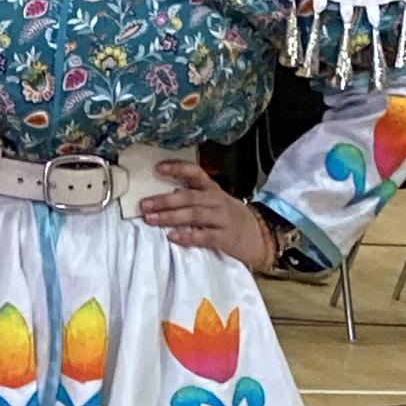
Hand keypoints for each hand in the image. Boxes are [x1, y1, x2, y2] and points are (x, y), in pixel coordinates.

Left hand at [137, 162, 272, 268]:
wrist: (262, 237)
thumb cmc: (232, 219)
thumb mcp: (217, 203)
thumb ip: (195, 199)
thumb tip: (162, 198)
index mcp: (213, 190)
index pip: (196, 173)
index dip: (178, 168)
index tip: (157, 168)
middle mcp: (217, 201)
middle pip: (189, 197)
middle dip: (164, 200)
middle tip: (143, 205)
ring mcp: (222, 219)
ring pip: (194, 215)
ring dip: (170, 217)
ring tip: (150, 219)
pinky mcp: (226, 238)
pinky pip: (204, 236)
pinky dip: (188, 236)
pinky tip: (172, 237)